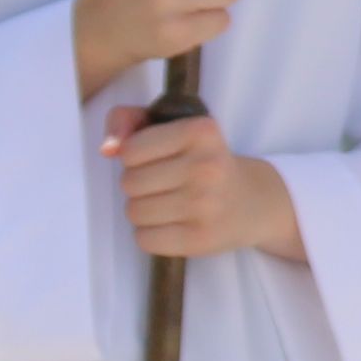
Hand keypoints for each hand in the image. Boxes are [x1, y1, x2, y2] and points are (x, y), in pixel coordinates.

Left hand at [102, 101, 297, 261]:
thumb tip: (106, 148)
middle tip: (163, 184)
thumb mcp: (173, 126)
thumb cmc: (202, 160)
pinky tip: (171, 224)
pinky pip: (144, 239)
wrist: (253, 201)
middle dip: (138, 185)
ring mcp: (206, 206)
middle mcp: (207, 167)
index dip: (134, 157)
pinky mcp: (201, 239)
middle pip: (129, 183)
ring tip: (167, 204)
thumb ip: (129, 121)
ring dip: (143, 209)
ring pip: (134, 212)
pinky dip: (150, 234)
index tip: (155, 159)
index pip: (131, 150)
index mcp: (201, 132)